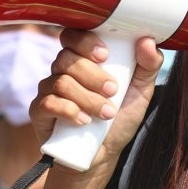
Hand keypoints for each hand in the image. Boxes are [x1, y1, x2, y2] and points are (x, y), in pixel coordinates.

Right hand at [32, 30, 163, 181]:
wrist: (104, 153)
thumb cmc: (120, 116)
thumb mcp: (141, 90)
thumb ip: (148, 64)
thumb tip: (147, 40)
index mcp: (84, 57)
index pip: (73, 35)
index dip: (85, 41)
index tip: (105, 55)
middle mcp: (63, 69)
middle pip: (67, 58)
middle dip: (93, 75)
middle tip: (113, 90)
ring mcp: (49, 89)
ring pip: (61, 81)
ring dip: (88, 98)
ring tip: (106, 113)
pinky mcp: (39, 110)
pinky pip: (48, 103)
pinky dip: (69, 111)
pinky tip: (84, 121)